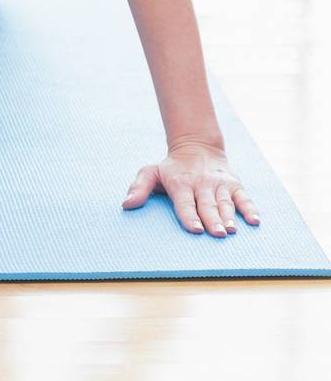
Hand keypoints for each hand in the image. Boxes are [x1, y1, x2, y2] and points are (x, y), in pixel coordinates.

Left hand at [122, 140, 260, 236]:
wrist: (197, 147)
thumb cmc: (171, 168)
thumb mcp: (150, 172)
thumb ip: (139, 188)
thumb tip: (126, 204)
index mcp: (180, 184)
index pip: (185, 203)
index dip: (190, 216)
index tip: (195, 229)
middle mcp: (201, 185)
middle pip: (207, 205)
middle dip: (212, 220)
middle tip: (217, 233)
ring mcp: (219, 185)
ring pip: (225, 202)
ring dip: (230, 216)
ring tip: (232, 230)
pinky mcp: (234, 185)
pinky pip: (244, 197)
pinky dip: (250, 208)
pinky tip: (255, 221)